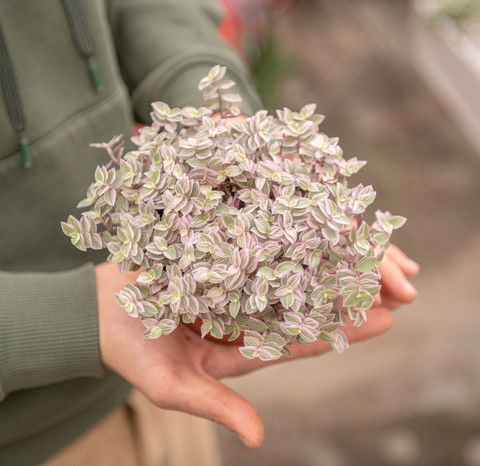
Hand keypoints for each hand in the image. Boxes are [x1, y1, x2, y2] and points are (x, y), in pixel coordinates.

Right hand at [95, 253, 416, 448]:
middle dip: (343, 292)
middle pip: (302, 302)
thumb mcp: (174, 386)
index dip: (341, 330)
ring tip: (361, 249)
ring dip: (321, 259)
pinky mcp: (216, 256)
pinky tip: (306, 222)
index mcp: (241, 347)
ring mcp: (230, 282)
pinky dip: (280, 235)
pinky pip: (253, 245)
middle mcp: (243, 313)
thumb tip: (259, 438)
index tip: (383, 318)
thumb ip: (218, 406)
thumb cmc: (131, 352)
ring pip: (285, 270)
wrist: (96, 311)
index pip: (301, 339)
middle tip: (391, 281)